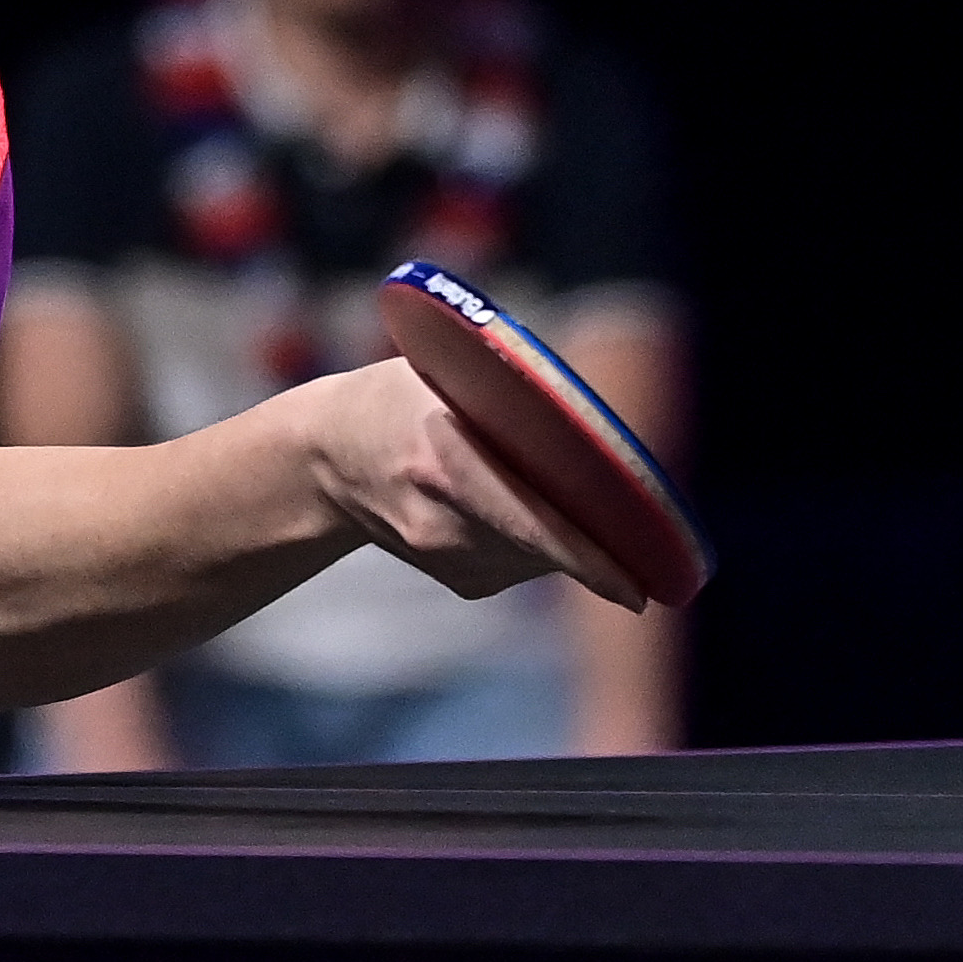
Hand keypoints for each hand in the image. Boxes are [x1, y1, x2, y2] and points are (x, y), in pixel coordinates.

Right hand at [289, 360, 648, 609]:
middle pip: (548, 542)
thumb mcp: (439, 375)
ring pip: (543, 554)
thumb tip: (587, 419)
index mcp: (442, 467)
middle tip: (631, 514)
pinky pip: (528, 562)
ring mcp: (450, 562)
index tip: (638, 586)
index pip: (528, 524)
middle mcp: (444, 527)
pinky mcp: (462, 581)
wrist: (325, 457)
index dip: (586, 560)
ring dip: (564, 526)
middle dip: (593, 530)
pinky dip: (539, 535)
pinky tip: (511, 500)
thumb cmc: (395, 398)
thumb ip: (503, 395)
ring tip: (536, 477)